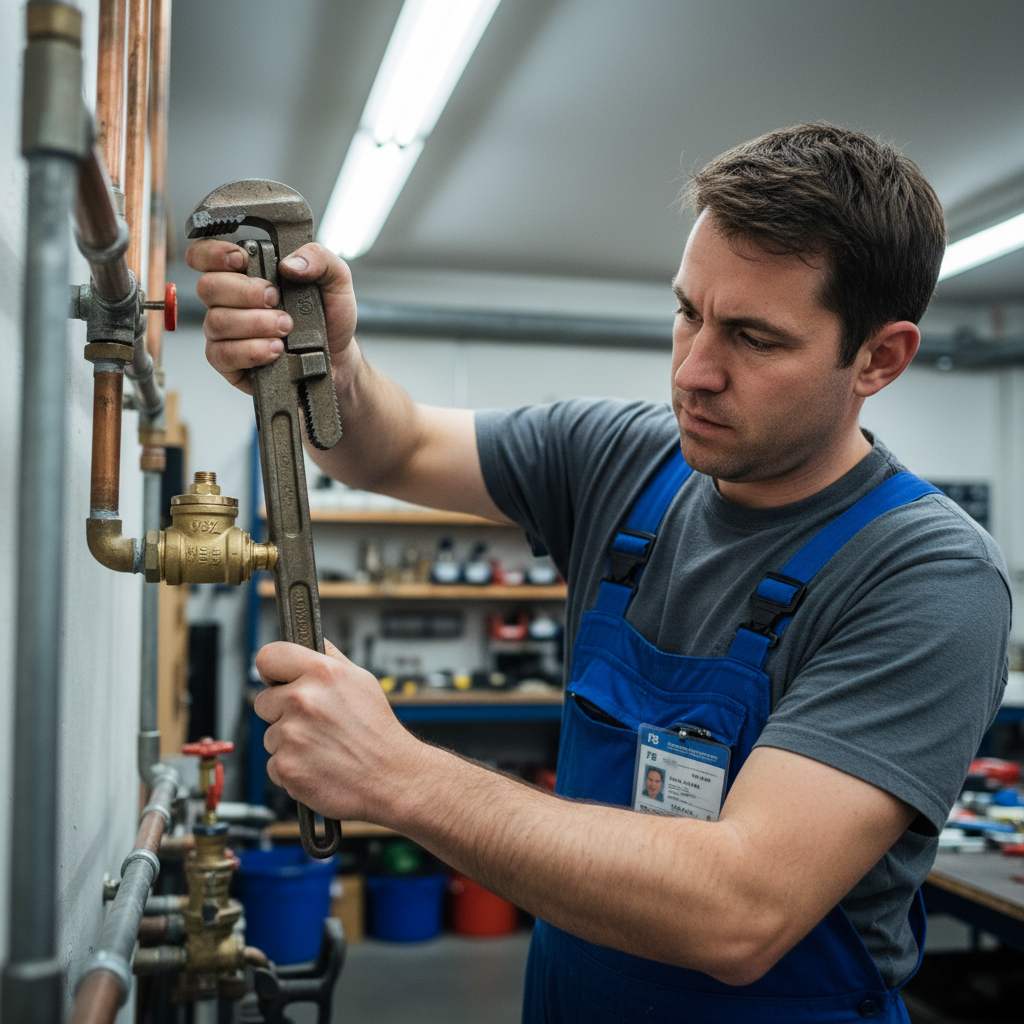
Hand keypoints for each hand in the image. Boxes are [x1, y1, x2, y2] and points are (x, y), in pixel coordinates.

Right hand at [185, 239, 358, 395]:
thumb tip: (290, 263)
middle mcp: (229, 301)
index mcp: (247, 273)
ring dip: (254, 323)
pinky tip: (275, 350)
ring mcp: (226, 333)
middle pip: (208, 287)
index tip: (241, 260)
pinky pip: (222, 354)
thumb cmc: (329, 319)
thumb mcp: (336, 280)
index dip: (213, 254)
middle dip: (244, 292)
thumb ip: (319, 258)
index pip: (206, 255)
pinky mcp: (229, 362)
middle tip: (276, 300)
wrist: (337, 359)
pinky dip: (251, 350)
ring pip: (216, 321)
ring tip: (285, 328)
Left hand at [253, 639, 418, 823]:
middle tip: (313, 721)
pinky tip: (317, 764)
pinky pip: (273, 763)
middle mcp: (303, 700)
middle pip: (263, 700)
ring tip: (322, 745)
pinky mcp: (286, 767)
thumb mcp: (361, 680)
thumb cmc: (377, 730)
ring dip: (288, 741)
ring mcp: (292, 736)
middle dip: (281, 710)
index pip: (268, 657)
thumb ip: (330, 658)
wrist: (391, 776)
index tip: (277, 679)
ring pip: (269, 735)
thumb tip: (312, 641)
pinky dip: (291, 767)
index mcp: (322, 673)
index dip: (271, 670)